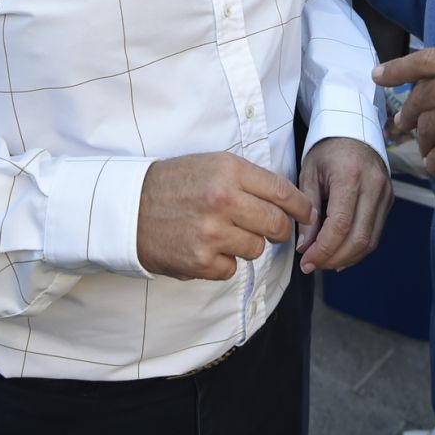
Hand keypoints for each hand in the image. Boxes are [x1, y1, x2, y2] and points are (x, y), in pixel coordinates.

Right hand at [137, 152, 313, 280]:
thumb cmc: (173, 184)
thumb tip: (288, 201)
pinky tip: (204, 248)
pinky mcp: (200, 261)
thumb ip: (248, 180)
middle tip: (271, 230)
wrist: (127, 207)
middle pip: (276, 224)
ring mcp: (212, 233)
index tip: (307, 214)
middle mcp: (223, 200)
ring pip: (256, 249)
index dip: (301, 207)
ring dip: (246, 246)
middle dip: (279, 230)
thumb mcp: (211, 165)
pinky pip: (231, 269)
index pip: (282, 192)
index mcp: (229, 170)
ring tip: (223, 234)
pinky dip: (222, 263)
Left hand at [297, 138, 391, 273]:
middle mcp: (373, 186)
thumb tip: (305, 246)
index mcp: (350, 176)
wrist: (354, 129)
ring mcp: (385, 194)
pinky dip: (357, 248)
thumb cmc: (328, 149)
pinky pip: (375, 233)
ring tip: (324, 262)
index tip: (306, 261)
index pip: (340, 224)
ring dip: (346, 258)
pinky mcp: (389, 201)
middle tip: (313, 266)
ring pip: (370, 241)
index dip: (323, 250)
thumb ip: (307, 210)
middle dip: (334, 258)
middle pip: (359, 238)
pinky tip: (340, 254)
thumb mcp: (310, 173)